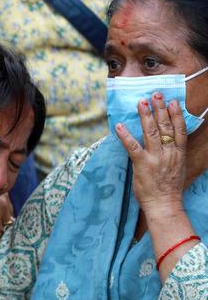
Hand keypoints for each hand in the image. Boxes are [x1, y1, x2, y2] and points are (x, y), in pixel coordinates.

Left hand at [115, 93, 186, 215]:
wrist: (165, 205)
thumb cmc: (169, 188)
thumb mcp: (178, 166)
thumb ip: (174, 152)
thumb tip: (169, 141)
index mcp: (179, 153)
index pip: (179, 129)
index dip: (176, 114)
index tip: (173, 101)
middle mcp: (169, 153)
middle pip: (166, 126)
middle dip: (160, 109)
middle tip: (156, 94)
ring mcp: (155, 157)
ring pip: (151, 132)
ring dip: (146, 116)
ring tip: (142, 102)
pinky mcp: (142, 164)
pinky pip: (133, 147)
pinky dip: (125, 136)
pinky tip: (119, 126)